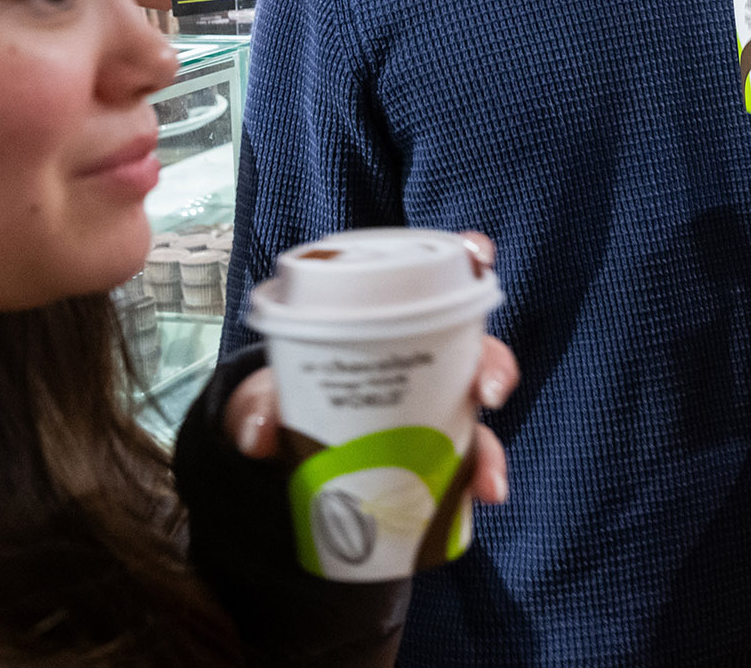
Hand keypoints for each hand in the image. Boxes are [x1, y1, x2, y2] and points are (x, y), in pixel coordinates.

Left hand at [226, 230, 517, 504]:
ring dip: (490, 444)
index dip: (467, 256)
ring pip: (475, 413)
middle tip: (488, 394)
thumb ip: (257, 403)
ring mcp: (433, 403)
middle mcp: (424, 356)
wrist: (286, 445)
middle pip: (474, 347)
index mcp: (389, 318)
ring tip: (486, 478)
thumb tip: (258, 434)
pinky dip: (476, 477)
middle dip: (493, 366)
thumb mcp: (268, 390)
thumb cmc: (290, 393)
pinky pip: (465, 459)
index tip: (478, 257)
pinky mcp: (433, 447)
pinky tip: (481, 494)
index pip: (436, 274)